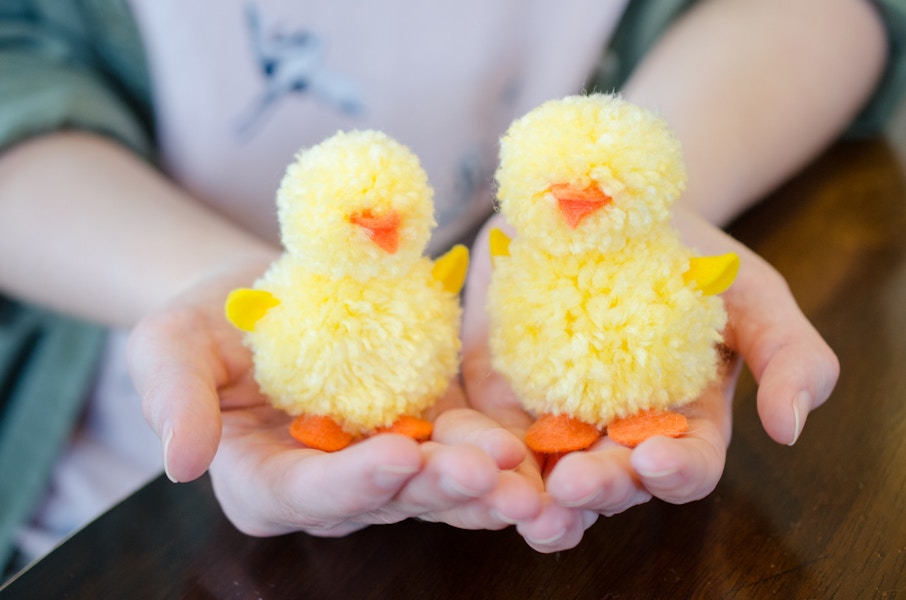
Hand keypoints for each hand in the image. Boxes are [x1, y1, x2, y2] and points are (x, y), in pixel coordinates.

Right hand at [128, 260, 540, 537]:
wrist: (269, 291)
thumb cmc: (209, 319)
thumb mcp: (170, 344)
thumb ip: (173, 398)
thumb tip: (180, 463)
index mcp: (265, 479)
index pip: (304, 494)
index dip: (350, 483)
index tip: (397, 456)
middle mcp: (331, 485)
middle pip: (385, 499)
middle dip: (437, 488)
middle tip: (490, 475)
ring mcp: (384, 461)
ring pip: (436, 484)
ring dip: (484, 483)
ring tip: (527, 472)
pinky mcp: (425, 428)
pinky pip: (465, 447)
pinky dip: (500, 452)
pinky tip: (539, 450)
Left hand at [460, 210, 838, 551]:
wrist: (613, 209)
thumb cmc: (691, 255)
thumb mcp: (750, 293)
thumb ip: (789, 355)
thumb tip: (793, 427)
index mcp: (681, 424)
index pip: (684, 466)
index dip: (676, 470)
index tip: (661, 458)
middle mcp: (614, 436)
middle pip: (607, 481)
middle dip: (594, 488)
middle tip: (575, 485)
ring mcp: (551, 418)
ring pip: (538, 473)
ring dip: (525, 492)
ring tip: (515, 499)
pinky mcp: (496, 395)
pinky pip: (481, 431)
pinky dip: (470, 448)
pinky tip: (455, 453)